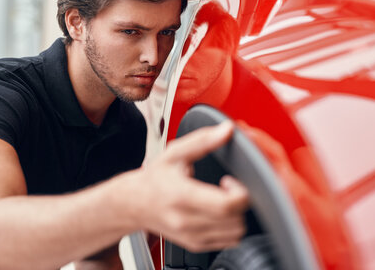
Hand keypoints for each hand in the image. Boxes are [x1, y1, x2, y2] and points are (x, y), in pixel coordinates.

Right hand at [121, 121, 249, 252]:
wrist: (134, 204)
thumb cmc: (154, 179)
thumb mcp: (175, 153)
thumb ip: (203, 140)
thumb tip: (227, 130)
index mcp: (182, 196)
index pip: (226, 205)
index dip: (238, 191)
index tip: (229, 180)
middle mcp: (187, 221)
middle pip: (235, 220)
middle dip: (240, 201)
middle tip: (227, 187)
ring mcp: (192, 236)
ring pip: (236, 233)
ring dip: (238, 215)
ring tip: (223, 199)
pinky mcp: (197, 244)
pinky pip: (229, 241)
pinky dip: (231, 227)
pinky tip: (219, 212)